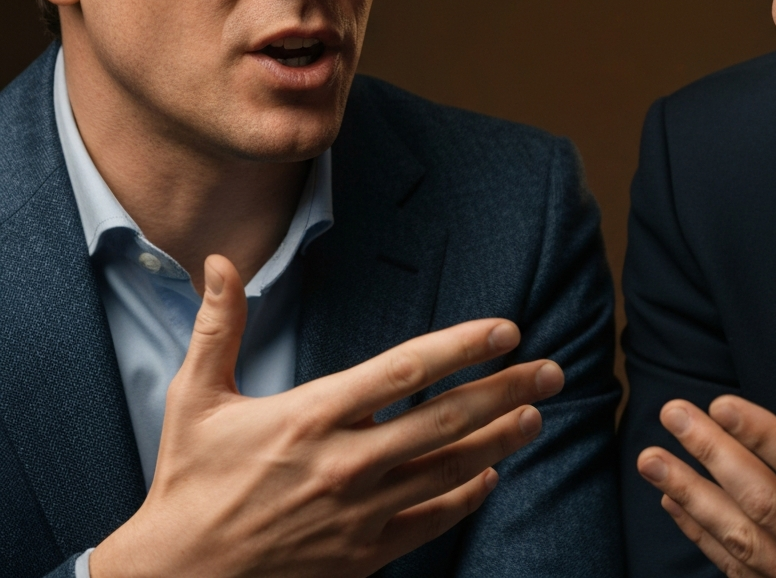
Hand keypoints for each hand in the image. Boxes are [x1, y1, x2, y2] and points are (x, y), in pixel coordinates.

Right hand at [91, 254, 563, 577]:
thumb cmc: (189, 481)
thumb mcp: (195, 397)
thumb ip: (217, 325)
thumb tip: (219, 260)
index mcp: (310, 416)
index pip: (404, 370)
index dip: (461, 347)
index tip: (506, 331)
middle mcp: (345, 463)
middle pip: (445, 420)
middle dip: (506, 391)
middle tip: (552, 371)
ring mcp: (358, 513)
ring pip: (448, 470)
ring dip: (500, 440)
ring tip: (536, 415)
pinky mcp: (362, 555)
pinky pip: (430, 521)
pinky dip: (465, 497)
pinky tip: (490, 477)